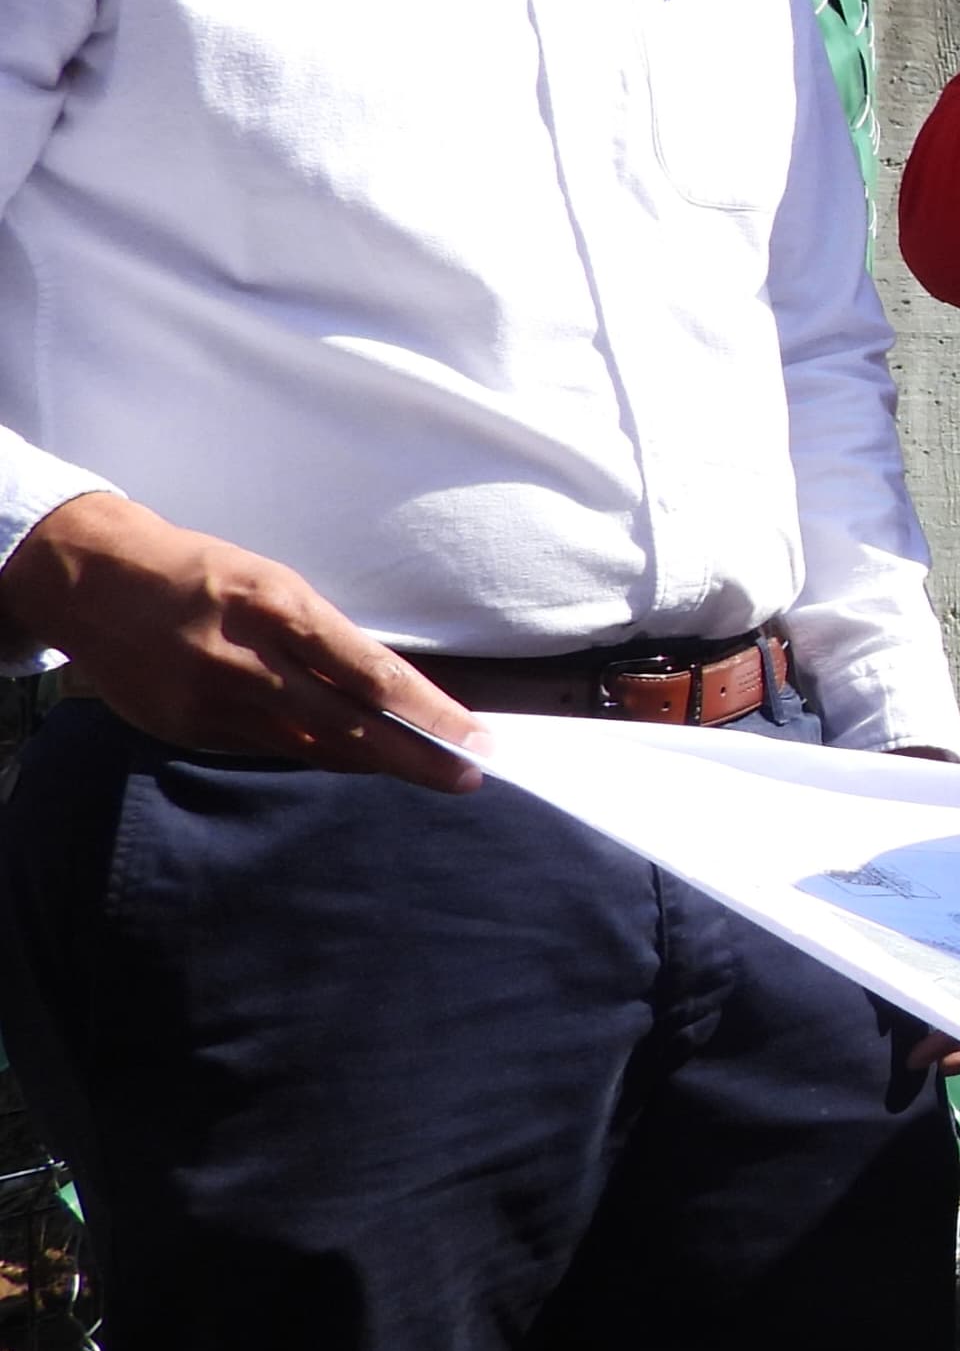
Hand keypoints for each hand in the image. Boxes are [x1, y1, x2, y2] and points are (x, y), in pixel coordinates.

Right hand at [0, 492, 477, 789]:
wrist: (94, 582)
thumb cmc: (204, 574)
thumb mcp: (276, 584)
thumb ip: (328, 639)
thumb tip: (392, 690)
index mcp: (277, 609)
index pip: (371, 675)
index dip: (429, 713)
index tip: (475, 739)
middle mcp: (245, 663)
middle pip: (348, 726)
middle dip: (415, 756)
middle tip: (468, 776)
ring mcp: (211, 703)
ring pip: (311, 747)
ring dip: (371, 761)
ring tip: (423, 769)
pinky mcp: (185, 729)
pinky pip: (266, 749)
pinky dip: (314, 753)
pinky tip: (349, 757)